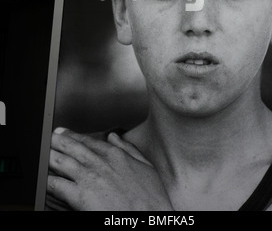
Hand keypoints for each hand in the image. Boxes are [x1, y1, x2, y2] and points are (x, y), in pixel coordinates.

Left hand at [46, 128, 172, 210]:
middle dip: (57, 141)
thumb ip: (129, 149)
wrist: (149, 218)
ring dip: (50, 156)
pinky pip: (58, 185)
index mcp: (115, 155)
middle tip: (47, 137)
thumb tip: (115, 137)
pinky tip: (42, 179)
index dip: (73, 136)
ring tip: (41, 152)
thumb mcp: (146, 166)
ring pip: (62, 162)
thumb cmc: (151, 197)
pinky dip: (48, 180)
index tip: (63, 132)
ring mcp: (89, 179)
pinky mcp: (80, 197)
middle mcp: (100, 163)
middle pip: (73, 148)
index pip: (88, 141)